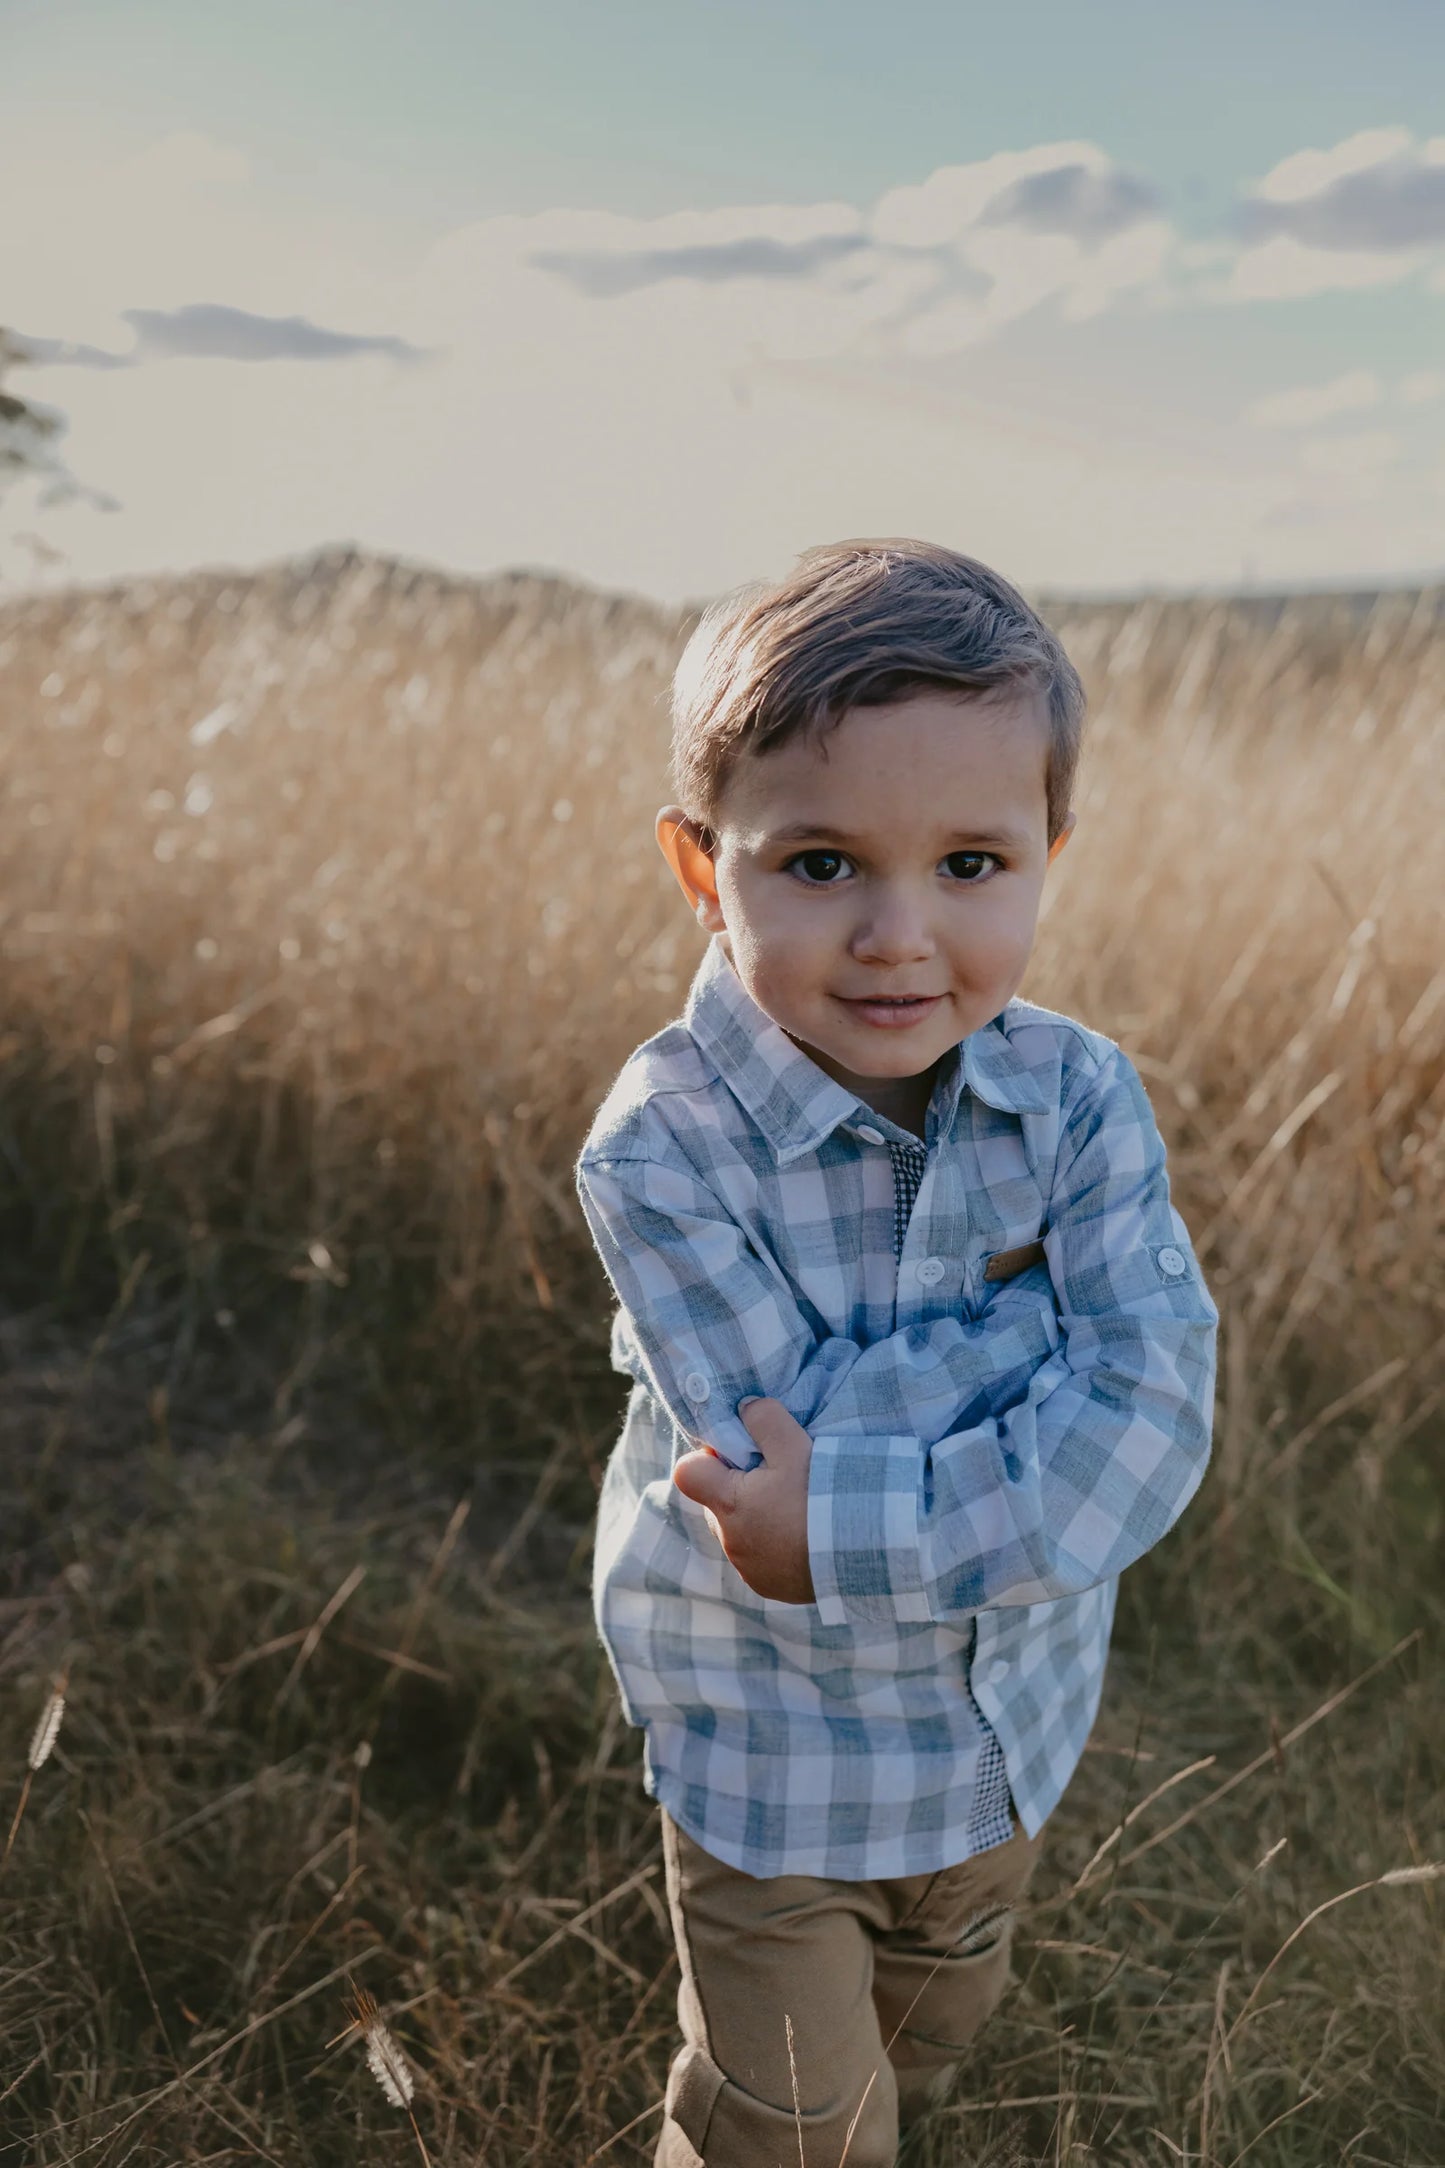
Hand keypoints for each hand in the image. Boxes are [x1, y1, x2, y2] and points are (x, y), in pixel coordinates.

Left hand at [672, 1397, 815, 1603]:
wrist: (862, 1553)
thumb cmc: (823, 1496)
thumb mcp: (795, 1446)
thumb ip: (764, 1418)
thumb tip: (745, 1408)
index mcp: (728, 1503)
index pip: (687, 1472)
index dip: (707, 1457)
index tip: (740, 1454)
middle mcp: (729, 1540)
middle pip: (716, 1502)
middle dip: (738, 1487)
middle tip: (778, 1479)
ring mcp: (748, 1568)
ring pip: (738, 1530)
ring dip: (757, 1518)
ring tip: (797, 1510)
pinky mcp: (768, 1587)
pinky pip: (759, 1558)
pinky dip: (774, 1545)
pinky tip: (803, 1537)